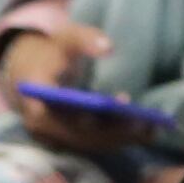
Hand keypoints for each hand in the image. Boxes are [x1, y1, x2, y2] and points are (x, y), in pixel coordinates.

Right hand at [0, 22, 145, 153]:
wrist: (33, 71)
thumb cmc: (52, 53)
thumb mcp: (65, 38)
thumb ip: (84, 40)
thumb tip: (108, 47)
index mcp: (34, 100)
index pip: (56, 114)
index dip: (81, 116)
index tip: (107, 110)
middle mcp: (41, 127)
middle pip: (77, 135)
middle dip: (110, 131)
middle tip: (140, 122)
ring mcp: (55, 138)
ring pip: (89, 143)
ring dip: (120, 139)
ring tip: (150, 128)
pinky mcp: (69, 143)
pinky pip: (96, 144)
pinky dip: (120, 139)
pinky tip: (146, 132)